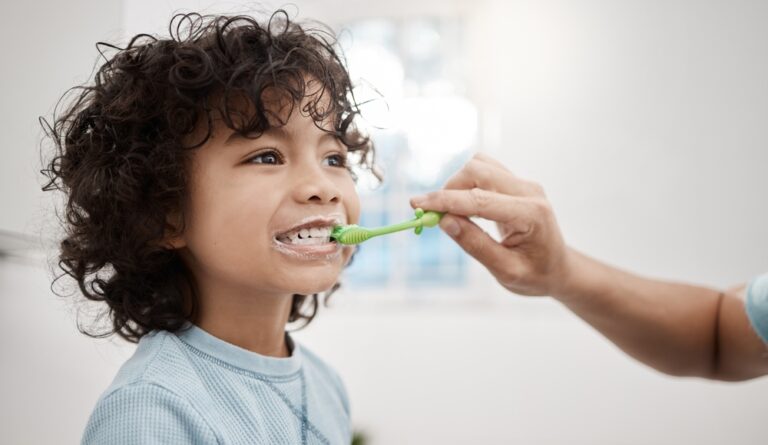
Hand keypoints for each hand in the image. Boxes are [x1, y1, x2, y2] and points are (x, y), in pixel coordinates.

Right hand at [410, 153, 573, 296]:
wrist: (558, 268)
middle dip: (449, 190)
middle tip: (434, 217)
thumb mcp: (505, 271)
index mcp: (531, 215)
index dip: (444, 201)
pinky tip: (465, 208)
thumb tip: (444, 221)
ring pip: (479, 166)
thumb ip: (475, 245)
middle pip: (477, 170)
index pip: (479, 200)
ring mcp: (524, 184)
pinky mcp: (516, 183)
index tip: (416, 205)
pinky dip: (467, 185)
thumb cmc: (536, 275)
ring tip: (453, 215)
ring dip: (457, 186)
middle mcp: (529, 191)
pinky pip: (484, 171)